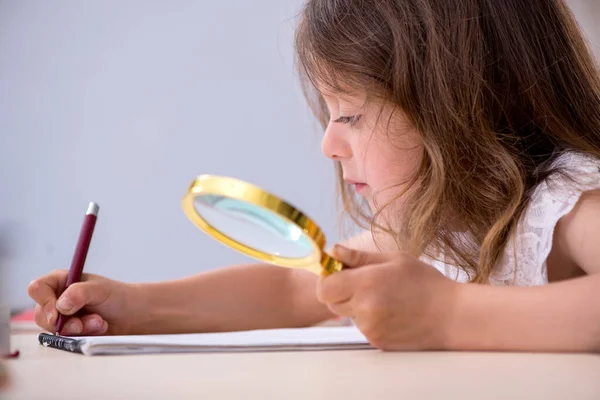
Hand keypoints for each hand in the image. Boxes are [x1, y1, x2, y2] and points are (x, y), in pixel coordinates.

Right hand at [28, 270, 136, 335]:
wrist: (131, 315)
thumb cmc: (116, 296)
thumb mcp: (100, 289)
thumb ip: (80, 293)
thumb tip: (61, 305)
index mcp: (61, 281)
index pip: (37, 288)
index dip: (44, 302)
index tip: (58, 314)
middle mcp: (57, 299)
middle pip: (41, 314)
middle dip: (64, 322)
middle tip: (82, 324)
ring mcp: (62, 317)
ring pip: (54, 330)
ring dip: (78, 329)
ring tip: (99, 322)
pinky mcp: (69, 333)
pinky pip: (66, 339)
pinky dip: (83, 336)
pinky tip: (99, 329)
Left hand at [317, 245, 459, 349]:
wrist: (452, 316)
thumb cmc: (425, 283)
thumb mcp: (394, 259)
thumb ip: (359, 257)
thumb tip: (333, 251)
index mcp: (366, 283)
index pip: (324, 288)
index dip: (329, 280)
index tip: (341, 274)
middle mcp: (364, 308)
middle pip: (331, 302)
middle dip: (341, 293)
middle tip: (365, 285)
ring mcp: (370, 328)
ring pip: (347, 315)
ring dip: (356, 307)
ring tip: (384, 299)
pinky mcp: (377, 342)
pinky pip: (362, 328)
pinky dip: (370, 320)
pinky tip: (391, 312)